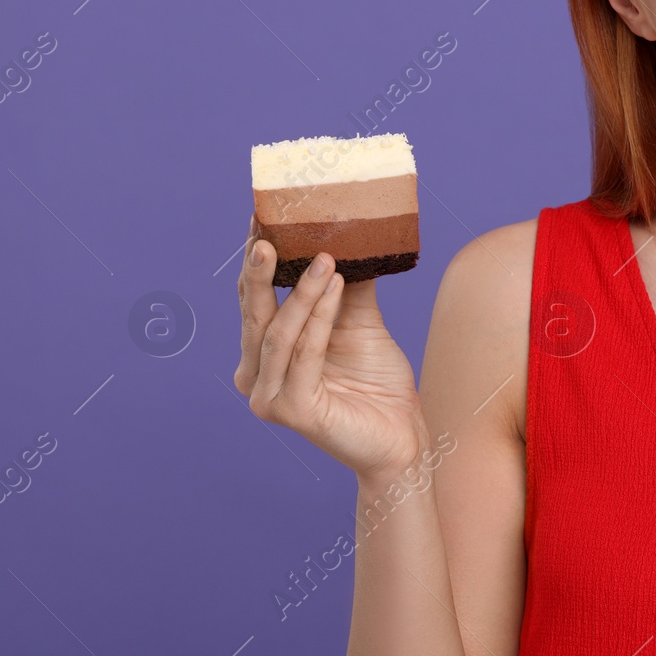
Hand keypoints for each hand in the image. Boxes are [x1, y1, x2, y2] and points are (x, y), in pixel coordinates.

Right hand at [234, 214, 431, 481]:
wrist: (402, 435)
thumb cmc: (376, 381)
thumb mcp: (358, 322)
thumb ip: (345, 286)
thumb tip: (348, 234)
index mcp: (262, 355)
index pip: (253, 302)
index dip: (255, 263)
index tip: (260, 220)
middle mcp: (255, 376)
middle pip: (254, 315)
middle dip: (260, 272)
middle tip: (267, 233)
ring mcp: (269, 398)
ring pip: (280, 333)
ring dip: (301, 292)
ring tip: (324, 257)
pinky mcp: (293, 411)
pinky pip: (305, 353)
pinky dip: (320, 318)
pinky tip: (335, 286)